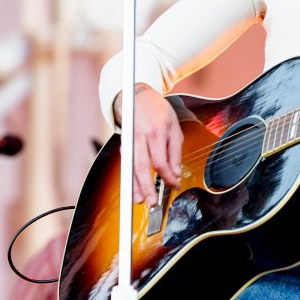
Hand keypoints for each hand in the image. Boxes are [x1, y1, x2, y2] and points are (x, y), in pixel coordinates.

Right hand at [114, 83, 183, 205]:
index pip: (161, 161)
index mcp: (156, 132)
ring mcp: (129, 141)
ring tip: (139, 201)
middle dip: (147, 186)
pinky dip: (129, 178)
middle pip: (142, 166)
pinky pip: (126, 165)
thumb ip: (175, 152)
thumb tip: (175, 174)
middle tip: (152, 202)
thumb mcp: (174, 127)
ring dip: (134, 186)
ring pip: (131, 168)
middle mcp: (140, 137)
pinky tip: (133, 190)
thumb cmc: (158, 112)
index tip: (174, 186)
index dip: (168, 177)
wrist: (137, 97)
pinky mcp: (123, 145)